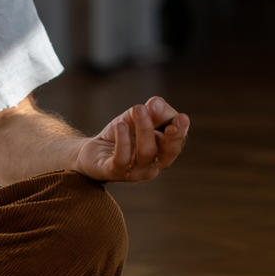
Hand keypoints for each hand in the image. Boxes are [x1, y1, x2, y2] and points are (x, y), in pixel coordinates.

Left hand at [73, 96, 189, 182]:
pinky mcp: (115, 171)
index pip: (176, 141)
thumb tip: (156, 103)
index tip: (182, 117)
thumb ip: (148, 111)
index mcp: (163, 152)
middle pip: (168, 151)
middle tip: (173, 120)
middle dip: (172, 135)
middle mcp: (154, 165)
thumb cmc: (121, 135)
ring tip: (139, 109)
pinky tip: (121, 125)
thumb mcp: (135, 119)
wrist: (93, 152)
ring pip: (146, 153)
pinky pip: (122, 159)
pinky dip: (124, 141)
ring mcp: (136, 172)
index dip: (180, 130)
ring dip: (144, 129)